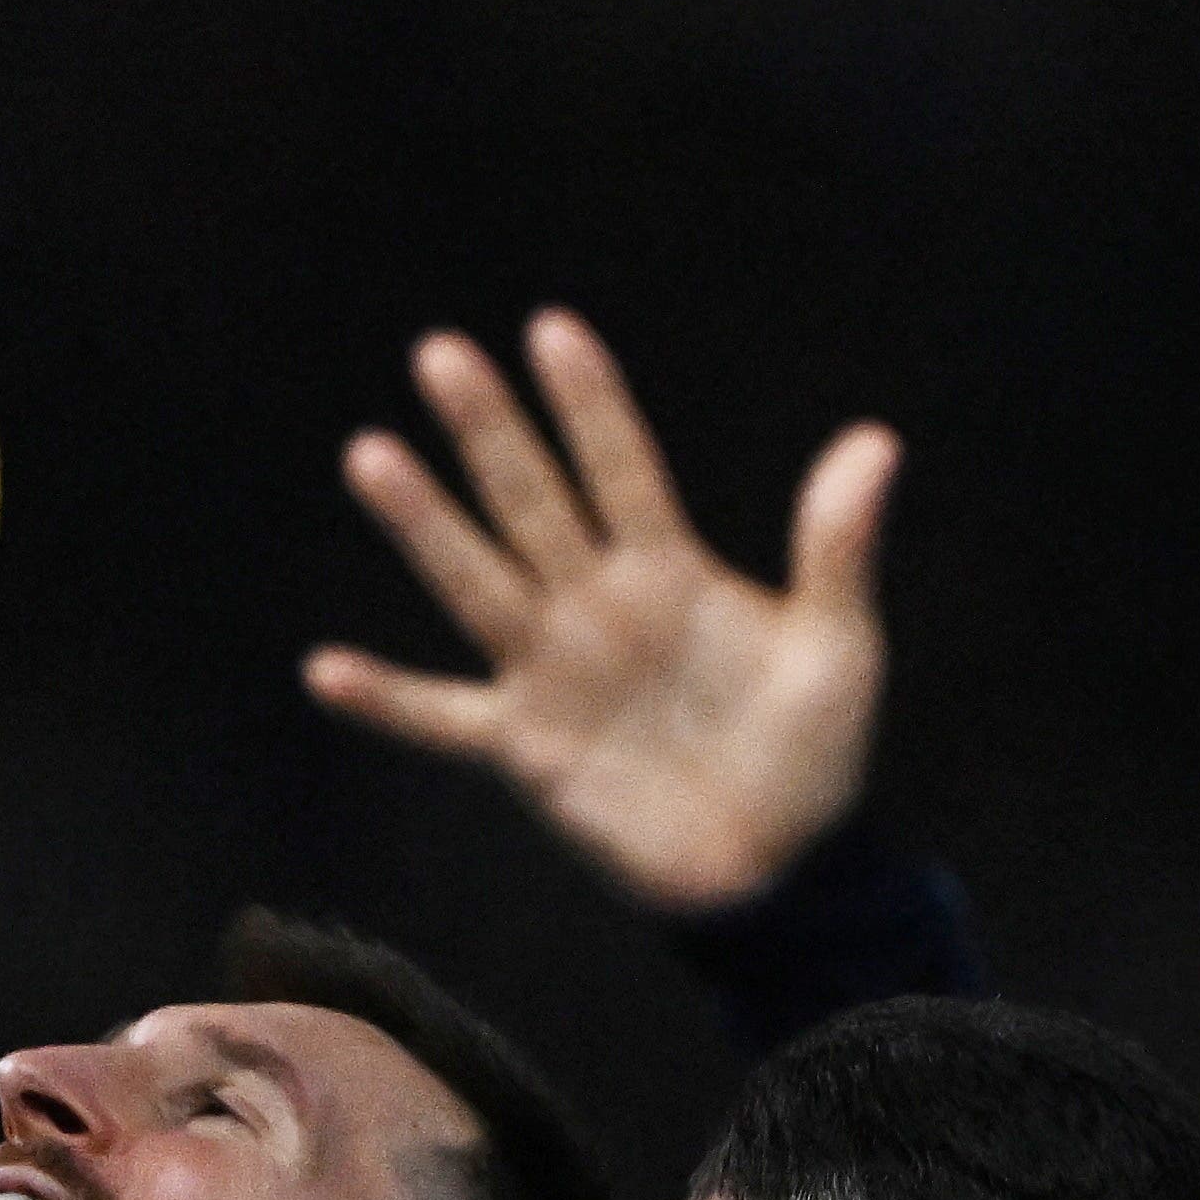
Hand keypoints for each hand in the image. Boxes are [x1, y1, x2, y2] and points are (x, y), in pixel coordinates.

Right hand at [305, 312, 895, 918]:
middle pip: (533, 501)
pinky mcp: (527, 749)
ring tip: (373, 455)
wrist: (779, 869)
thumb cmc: (813, 754)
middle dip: (490, 430)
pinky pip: (442, 719)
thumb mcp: (839, 647)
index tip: (550, 330)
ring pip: (476, 582)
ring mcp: (553, 674)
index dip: (589, 404)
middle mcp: (597, 608)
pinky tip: (325, 671)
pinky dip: (387, 701)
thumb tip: (874, 441)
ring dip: (426, 524)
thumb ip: (836, 548)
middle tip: (440, 353)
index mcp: (671, 573)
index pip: (622, 467)